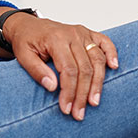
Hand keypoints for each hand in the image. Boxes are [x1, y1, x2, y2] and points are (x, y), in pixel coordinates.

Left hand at [0, 9, 117, 120]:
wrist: (27, 25)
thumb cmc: (26, 40)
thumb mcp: (23, 55)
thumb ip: (36, 70)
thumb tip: (52, 87)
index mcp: (56, 39)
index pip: (68, 70)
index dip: (69, 91)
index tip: (66, 108)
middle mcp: (72, 34)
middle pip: (84, 68)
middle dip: (83, 93)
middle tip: (79, 112)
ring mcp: (82, 33)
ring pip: (97, 59)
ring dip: (98, 83)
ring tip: (94, 101)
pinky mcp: (88, 33)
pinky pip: (105, 41)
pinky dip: (112, 53)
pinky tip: (115, 67)